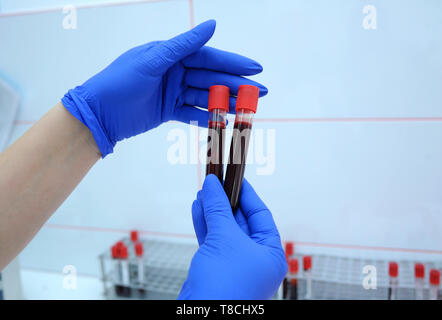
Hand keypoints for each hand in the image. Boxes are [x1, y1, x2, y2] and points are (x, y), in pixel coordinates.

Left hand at [62, 20, 266, 156]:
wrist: (98, 114)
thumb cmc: (119, 81)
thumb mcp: (152, 60)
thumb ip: (183, 45)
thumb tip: (212, 25)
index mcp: (171, 55)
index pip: (208, 57)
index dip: (233, 62)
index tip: (255, 68)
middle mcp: (175, 72)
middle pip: (211, 78)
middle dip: (236, 85)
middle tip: (261, 93)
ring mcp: (172, 92)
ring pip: (205, 97)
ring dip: (226, 103)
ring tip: (248, 108)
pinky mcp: (168, 111)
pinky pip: (192, 114)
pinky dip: (207, 118)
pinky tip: (224, 121)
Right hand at [179, 175, 286, 299]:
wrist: (202, 317)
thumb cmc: (225, 290)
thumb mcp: (224, 239)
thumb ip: (218, 209)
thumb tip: (213, 186)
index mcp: (270, 254)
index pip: (261, 215)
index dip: (247, 195)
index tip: (236, 179)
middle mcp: (255, 259)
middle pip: (241, 220)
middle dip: (226, 201)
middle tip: (216, 183)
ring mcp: (235, 264)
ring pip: (224, 229)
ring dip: (212, 210)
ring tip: (204, 192)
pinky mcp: (217, 268)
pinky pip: (212, 240)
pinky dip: (204, 224)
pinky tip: (198, 209)